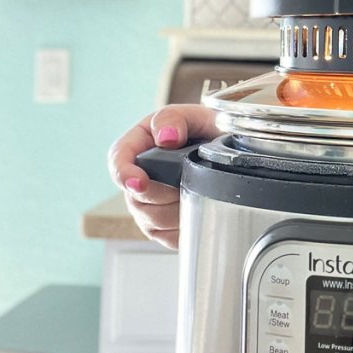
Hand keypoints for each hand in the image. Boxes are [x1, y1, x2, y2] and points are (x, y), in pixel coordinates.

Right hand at [107, 104, 219, 248]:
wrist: (234, 153)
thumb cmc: (211, 131)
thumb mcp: (197, 115)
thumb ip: (176, 118)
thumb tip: (166, 136)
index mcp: (141, 143)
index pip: (118, 160)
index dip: (124, 174)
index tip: (139, 182)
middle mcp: (141, 176)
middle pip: (136, 198)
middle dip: (165, 193)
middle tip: (193, 179)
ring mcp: (150, 204)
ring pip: (152, 220)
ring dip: (178, 209)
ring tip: (201, 190)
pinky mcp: (164, 227)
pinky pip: (168, 237)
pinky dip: (187, 226)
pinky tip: (200, 208)